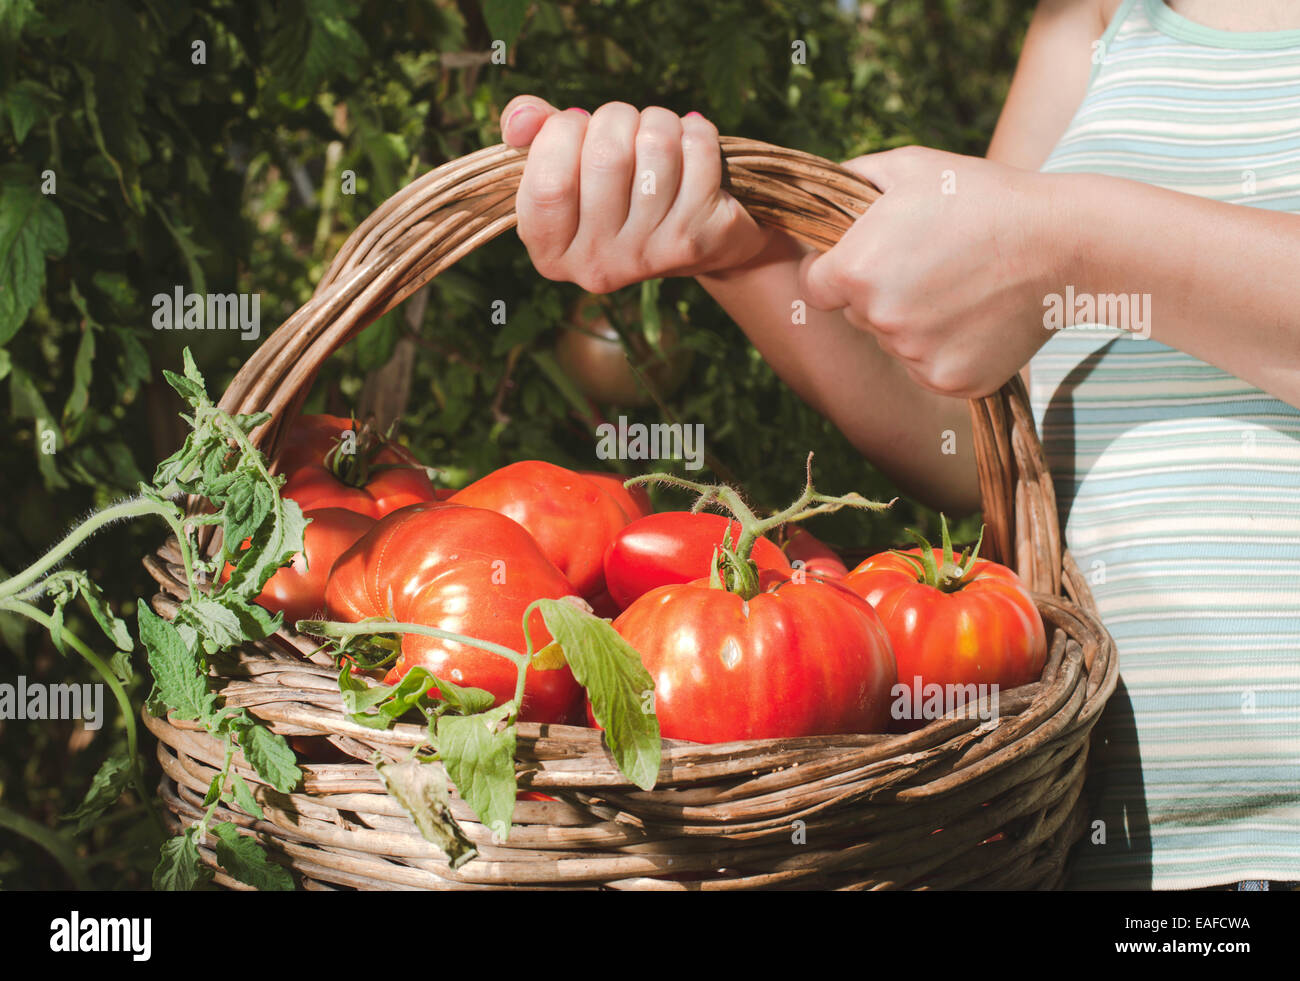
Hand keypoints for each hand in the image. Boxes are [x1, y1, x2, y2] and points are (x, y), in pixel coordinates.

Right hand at [499, 96, 774, 292]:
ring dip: (658, 121)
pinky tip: (690, 148)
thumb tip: (522, 119)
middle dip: (617, 118)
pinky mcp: (696, 238)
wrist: (700, 246)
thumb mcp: (568, 169)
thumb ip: (536, 136)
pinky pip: (697, 150)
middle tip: (625, 127)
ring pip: (656, 145)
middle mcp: (596, 264)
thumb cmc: (620, 195)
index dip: (562, 132)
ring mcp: (649, 256)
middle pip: (606, 156)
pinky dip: (696, 131)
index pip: (548, 183)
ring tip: (658, 137)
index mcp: (551, 253)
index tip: (577, 127)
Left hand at [798, 146, 1059, 398]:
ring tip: (962, 286)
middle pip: (857, 315)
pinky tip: (977, 315)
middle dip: (880, 294)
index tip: (862, 262)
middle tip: (931, 265)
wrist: (1064, 242)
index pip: (817, 287)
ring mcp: (915, 355)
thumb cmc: (984, 197)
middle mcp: (879, 318)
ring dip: (915, 322)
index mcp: (856, 269)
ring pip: (895, 343)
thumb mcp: (912, 167)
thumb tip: (820, 192)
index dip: (835, 273)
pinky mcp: (949, 381)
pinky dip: (947, 349)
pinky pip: (929, 368)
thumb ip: (853, 180)